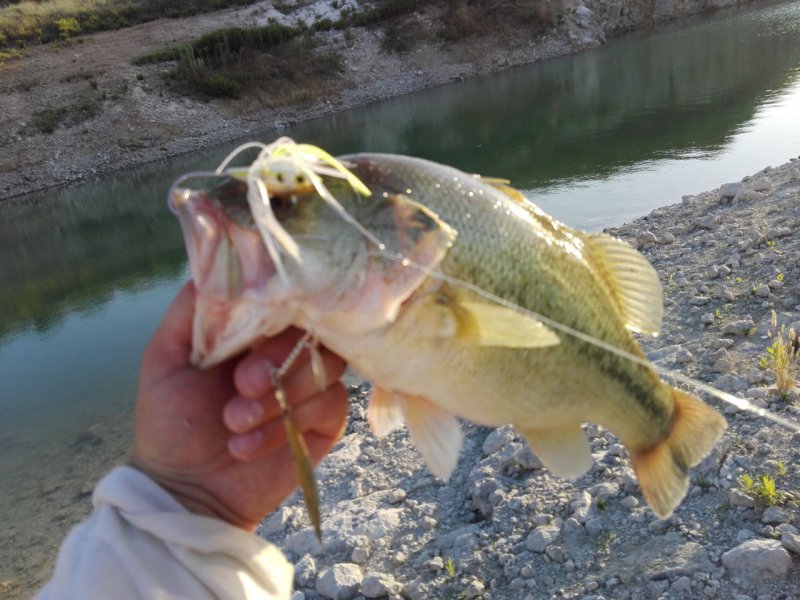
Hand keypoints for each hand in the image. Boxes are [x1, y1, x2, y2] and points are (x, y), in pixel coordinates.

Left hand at [132, 282, 347, 530]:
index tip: (253, 334)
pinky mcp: (325, 422)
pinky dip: (284, 428)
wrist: (184, 488)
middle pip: (316, 330)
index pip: (288, 297)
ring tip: (233, 424)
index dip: (279, 309)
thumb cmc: (171, 422)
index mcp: (256, 329)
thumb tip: (219, 263)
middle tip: (241, 386)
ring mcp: (311, 385)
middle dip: (277, 361)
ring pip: (326, 369)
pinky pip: (329, 407)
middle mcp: (288, 351)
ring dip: (277, 400)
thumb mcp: (164, 358)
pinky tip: (246, 446)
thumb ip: (190, 310)